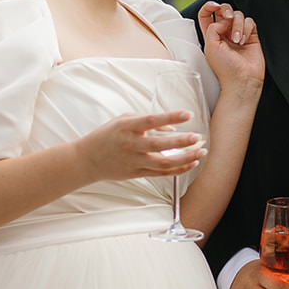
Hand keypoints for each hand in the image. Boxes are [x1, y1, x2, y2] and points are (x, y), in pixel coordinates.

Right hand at [74, 111, 205, 183]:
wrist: (87, 160)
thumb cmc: (107, 136)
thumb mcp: (123, 120)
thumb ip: (147, 122)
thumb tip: (172, 127)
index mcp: (127, 127)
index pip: (152, 121)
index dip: (171, 117)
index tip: (187, 114)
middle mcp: (131, 145)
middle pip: (160, 145)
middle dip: (181, 142)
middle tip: (198, 137)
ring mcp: (134, 161)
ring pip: (164, 162)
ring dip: (185, 158)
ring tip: (200, 151)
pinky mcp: (137, 173)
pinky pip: (162, 173)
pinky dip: (178, 169)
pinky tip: (191, 163)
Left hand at [196, 2, 262, 92]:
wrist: (243, 79)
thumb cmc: (225, 68)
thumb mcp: (210, 46)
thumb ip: (213, 28)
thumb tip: (225, 19)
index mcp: (211, 34)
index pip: (207, 14)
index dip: (209, 6)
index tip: (214, 6)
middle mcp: (224, 32)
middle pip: (224, 10)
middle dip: (226, 9)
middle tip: (228, 17)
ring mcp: (238, 33)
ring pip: (238, 15)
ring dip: (238, 25)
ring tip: (237, 40)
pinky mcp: (251, 35)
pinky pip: (250, 21)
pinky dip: (247, 29)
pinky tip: (245, 41)